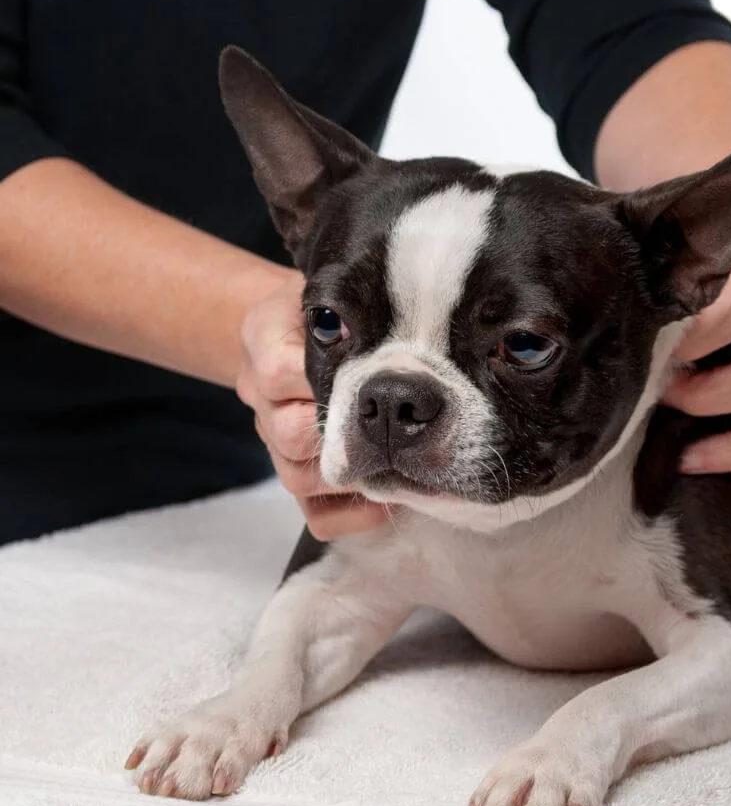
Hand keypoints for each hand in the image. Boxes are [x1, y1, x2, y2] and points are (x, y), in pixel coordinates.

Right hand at [236, 271, 386, 539]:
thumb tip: (376, 320)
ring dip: (346, 476)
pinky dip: (351, 514)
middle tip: (388, 423)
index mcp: (264, 344)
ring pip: (298, 478)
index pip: (277, 373)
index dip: (319, 379)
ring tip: (393, 463)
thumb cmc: (328, 309)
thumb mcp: (324, 290)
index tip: (364, 374)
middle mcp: (262, 399)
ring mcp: (277, 443)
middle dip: (339, 430)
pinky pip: (317, 515)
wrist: (299, 329)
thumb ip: (341, 303)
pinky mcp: (300, 477)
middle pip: (288, 434)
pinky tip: (385, 500)